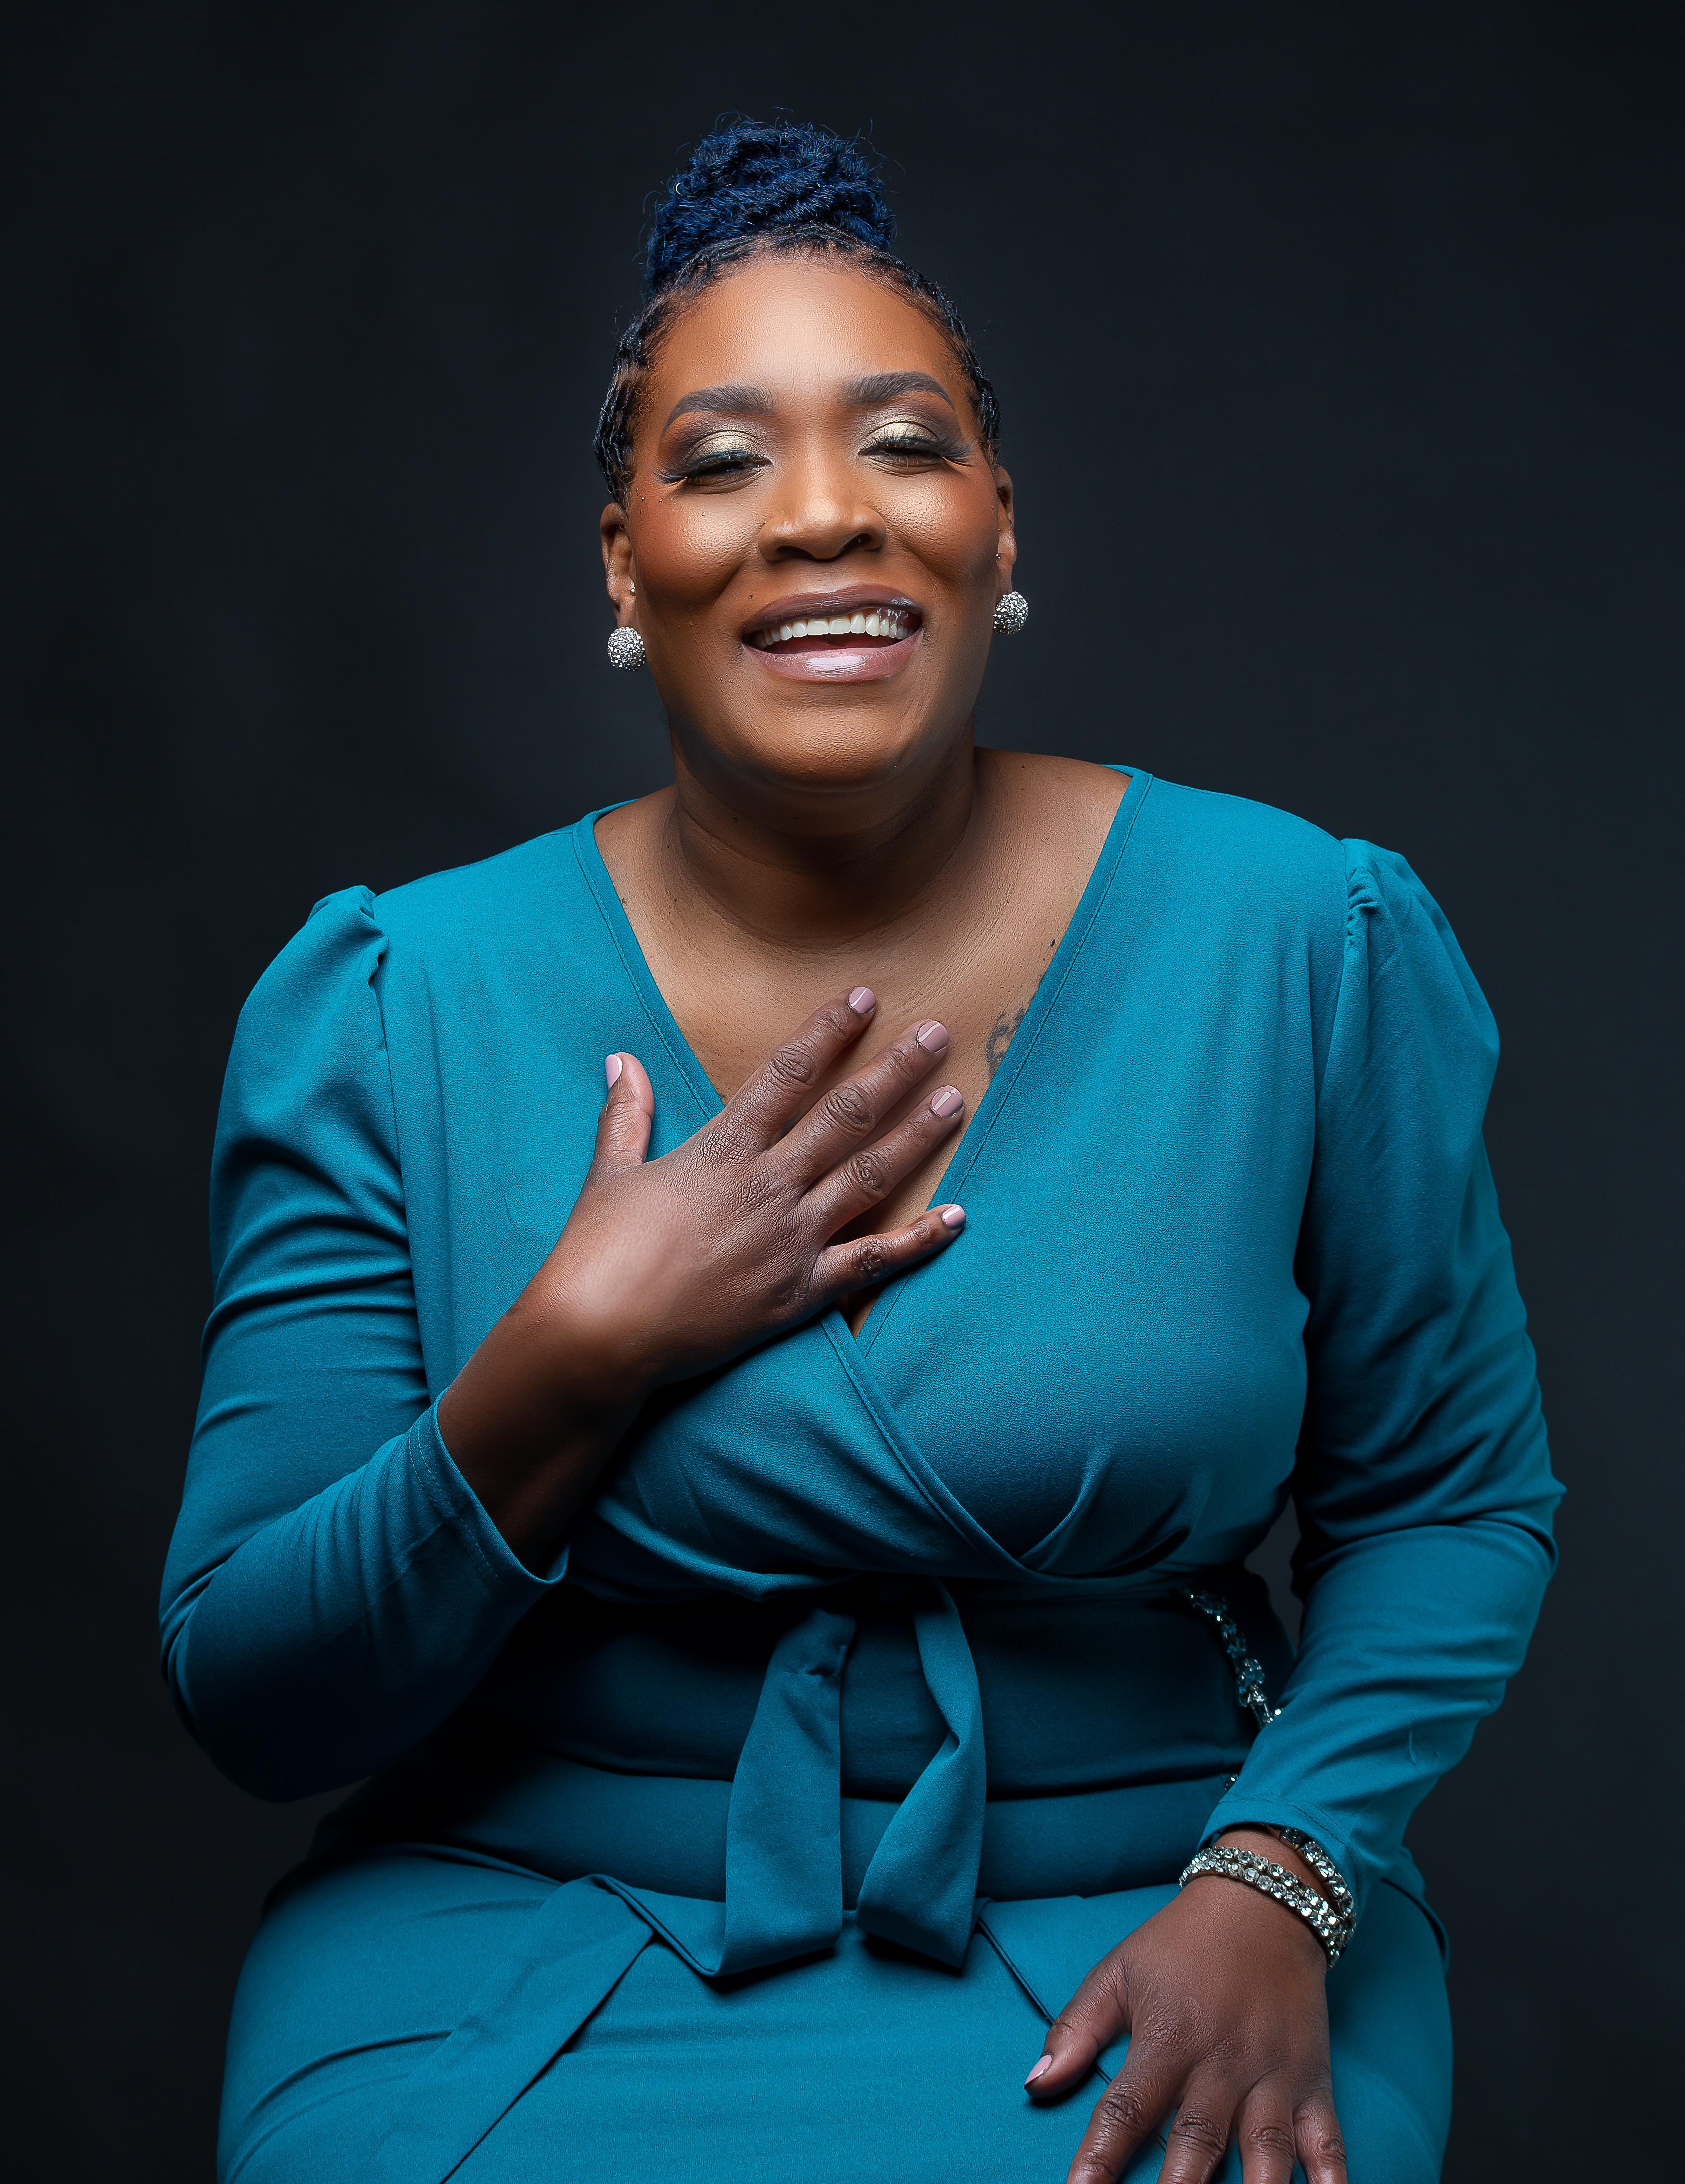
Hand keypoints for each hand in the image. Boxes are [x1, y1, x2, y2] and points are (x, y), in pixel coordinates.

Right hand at [438, 988, 965, 1558]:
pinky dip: (919, 1240)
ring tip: (955, 1102)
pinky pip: (873, 1262)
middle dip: (896, 1071)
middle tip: (938, 1036)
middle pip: (846, 1115)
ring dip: (917, 1138)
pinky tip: (957, 1217)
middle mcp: (768, 1186)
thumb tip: (620, 1059)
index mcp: (722, 1150)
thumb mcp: (610, 1174)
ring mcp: (791, 1240)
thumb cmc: (597, 1255)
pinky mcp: (802, 1292)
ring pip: (869, 1177)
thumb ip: (625, 1114)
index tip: (864, 997)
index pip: (788, 1073)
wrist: (601, 1336)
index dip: (829, 1031)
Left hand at [1026, 1840, 1346, 2183]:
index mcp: (1168, 2038)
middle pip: (1195, 2144)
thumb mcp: (1118, 1973)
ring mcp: (1273, 2076)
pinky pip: (1328, 2142)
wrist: (1263, 1902)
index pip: (1126, 2110)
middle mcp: (1222, 2064)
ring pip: (1264, 2153)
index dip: (1099, 2159)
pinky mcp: (1314, 2082)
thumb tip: (1035, 2085)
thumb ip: (1076, 2031)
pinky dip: (1330, 2181)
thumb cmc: (1179, 1943)